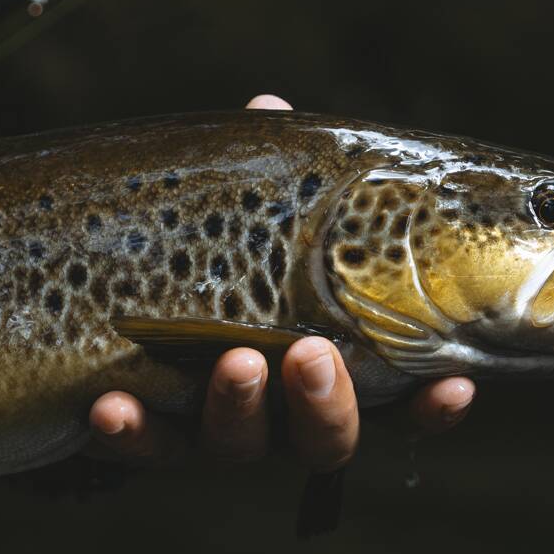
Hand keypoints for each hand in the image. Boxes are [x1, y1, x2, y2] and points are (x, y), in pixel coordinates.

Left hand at [88, 93, 475, 470]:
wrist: (98, 310)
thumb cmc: (203, 253)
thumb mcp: (238, 216)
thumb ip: (267, 178)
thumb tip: (270, 106)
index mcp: (325, 364)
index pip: (397, 401)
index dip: (431, 406)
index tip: (455, 385)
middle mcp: (278, 413)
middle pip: (323, 435)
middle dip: (325, 401)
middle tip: (314, 353)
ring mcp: (211, 430)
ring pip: (240, 444)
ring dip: (239, 407)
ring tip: (236, 361)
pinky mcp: (142, 437)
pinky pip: (142, 447)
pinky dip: (132, 432)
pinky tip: (109, 406)